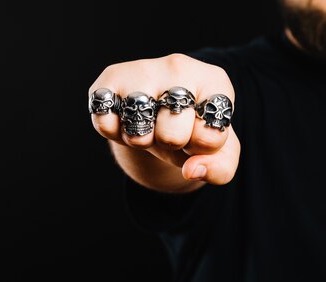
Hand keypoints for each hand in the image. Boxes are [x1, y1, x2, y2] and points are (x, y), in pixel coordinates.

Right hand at [89, 53, 239, 185]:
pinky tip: (126, 119)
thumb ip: (219, 169)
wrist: (158, 108)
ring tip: (148, 126)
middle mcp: (180, 67)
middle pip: (172, 135)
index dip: (199, 148)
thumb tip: (192, 170)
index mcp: (214, 81)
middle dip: (169, 145)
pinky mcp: (111, 77)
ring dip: (140, 140)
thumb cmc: (191, 130)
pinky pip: (106, 123)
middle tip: (170, 131)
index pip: (209, 137)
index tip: (197, 132)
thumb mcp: (217, 152)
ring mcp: (143, 69)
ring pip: (137, 128)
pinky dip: (113, 133)